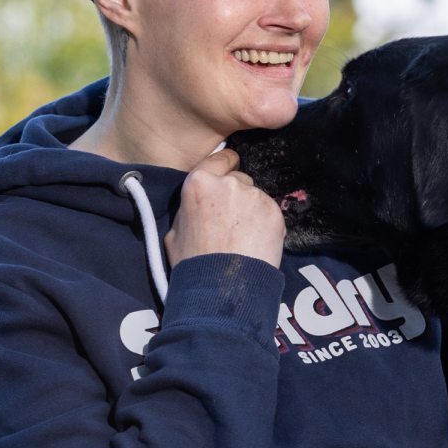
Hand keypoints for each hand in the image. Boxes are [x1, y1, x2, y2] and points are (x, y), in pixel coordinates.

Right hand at [167, 148, 285, 267]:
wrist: (222, 287)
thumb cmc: (193, 262)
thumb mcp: (174, 232)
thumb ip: (187, 209)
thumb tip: (195, 205)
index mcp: (200, 182)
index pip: (220, 159)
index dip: (225, 166)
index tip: (229, 170)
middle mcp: (229, 183)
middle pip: (239, 180)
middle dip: (236, 195)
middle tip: (230, 222)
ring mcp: (254, 196)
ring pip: (255, 198)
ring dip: (251, 211)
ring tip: (243, 239)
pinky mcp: (274, 212)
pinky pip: (270, 213)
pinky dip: (266, 225)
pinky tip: (255, 243)